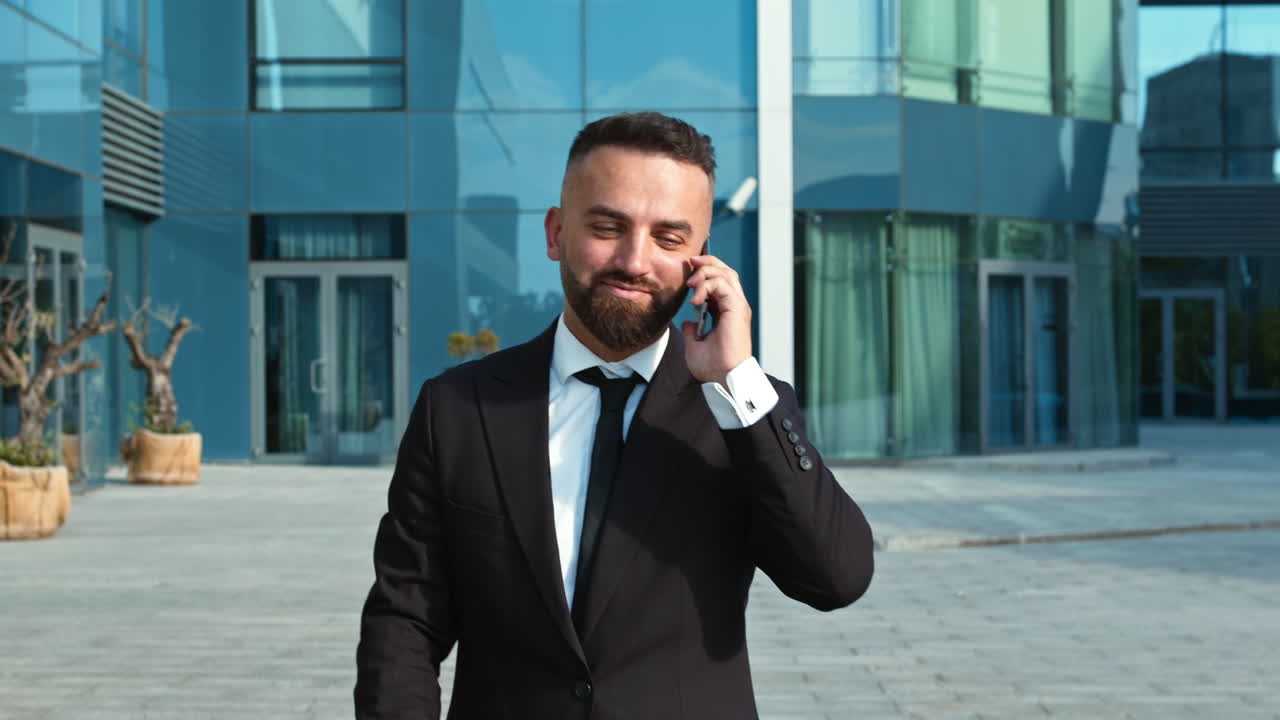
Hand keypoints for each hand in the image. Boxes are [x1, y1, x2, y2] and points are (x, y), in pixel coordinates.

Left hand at [681, 255, 751, 386]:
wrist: (724, 378)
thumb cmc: (713, 367)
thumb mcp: (695, 345)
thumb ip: (691, 332)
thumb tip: (687, 323)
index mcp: (728, 312)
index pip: (721, 281)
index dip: (706, 272)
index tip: (688, 274)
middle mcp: (735, 306)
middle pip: (726, 271)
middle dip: (707, 263)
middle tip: (690, 264)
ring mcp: (738, 306)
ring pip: (726, 274)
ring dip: (706, 272)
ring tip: (691, 283)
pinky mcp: (737, 310)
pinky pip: (723, 285)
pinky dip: (708, 285)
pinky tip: (696, 298)